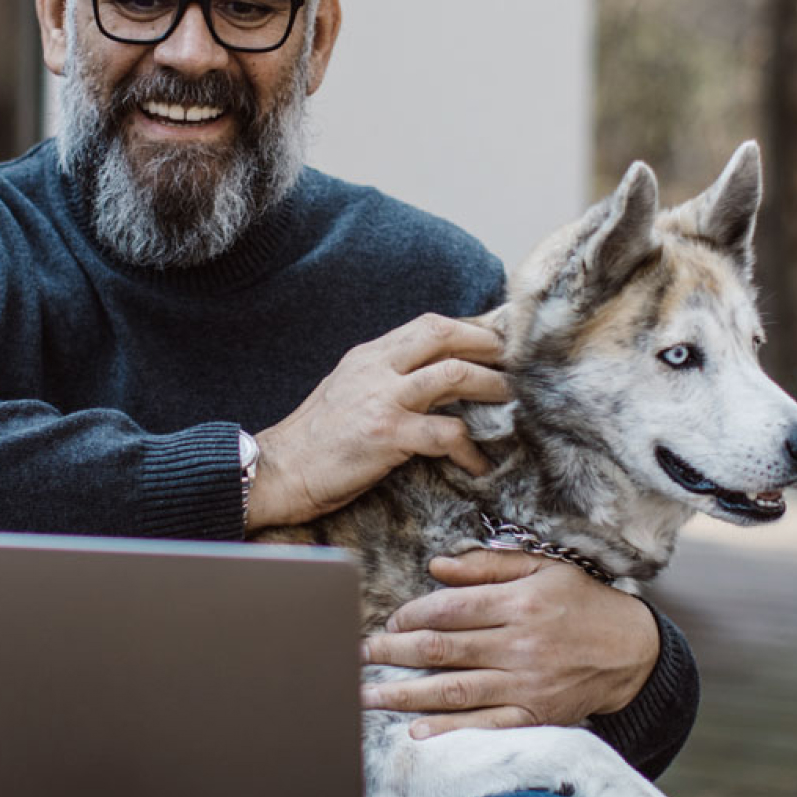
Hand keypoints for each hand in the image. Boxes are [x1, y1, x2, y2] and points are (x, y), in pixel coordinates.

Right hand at [247, 314, 510, 529]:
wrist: (278, 470)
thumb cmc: (314, 441)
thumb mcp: (347, 392)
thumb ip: (384, 378)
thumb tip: (429, 378)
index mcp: (368, 355)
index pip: (429, 325)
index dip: (471, 329)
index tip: (501, 341)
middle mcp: (376, 367)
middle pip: (445, 334)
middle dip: (489, 344)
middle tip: (519, 362)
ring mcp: (382, 398)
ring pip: (454, 374)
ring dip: (492, 386)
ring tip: (515, 401)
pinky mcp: (387, 434)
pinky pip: (445, 434)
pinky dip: (470, 449)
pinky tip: (478, 463)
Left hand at [359, 549, 658, 737]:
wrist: (633, 652)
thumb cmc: (582, 602)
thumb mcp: (544, 568)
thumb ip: (489, 566)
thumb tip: (437, 566)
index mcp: (520, 603)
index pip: (450, 610)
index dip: (411, 615)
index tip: (388, 622)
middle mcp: (520, 645)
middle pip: (442, 650)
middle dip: (392, 654)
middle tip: (356, 657)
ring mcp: (527, 685)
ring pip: (453, 690)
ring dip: (404, 694)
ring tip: (366, 696)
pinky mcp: (535, 716)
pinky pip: (485, 725)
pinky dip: (450, 731)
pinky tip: (416, 732)